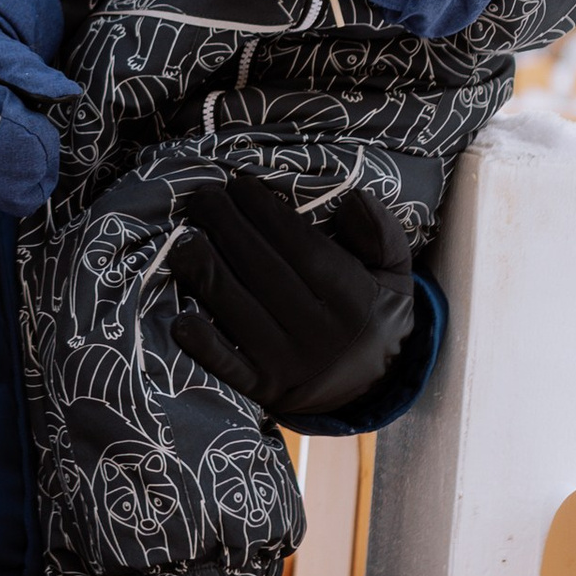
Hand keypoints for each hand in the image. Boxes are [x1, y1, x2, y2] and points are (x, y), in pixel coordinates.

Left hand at [163, 175, 418, 426]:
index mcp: (356, 302)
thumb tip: (352, 199)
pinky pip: (230, 368)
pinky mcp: (266, 391)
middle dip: (228, 229)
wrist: (373, 386)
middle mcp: (324, 336)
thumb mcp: (395, 272)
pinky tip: (181, 318)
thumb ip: (380, 234)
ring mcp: (292, 367)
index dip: (267, 214)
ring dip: (206, 274)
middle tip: (203, 198)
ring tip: (184, 240)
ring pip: (240, 314)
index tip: (240, 185)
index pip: (304, 250)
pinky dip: (204, 346)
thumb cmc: (372, 311)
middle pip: (264, 274)